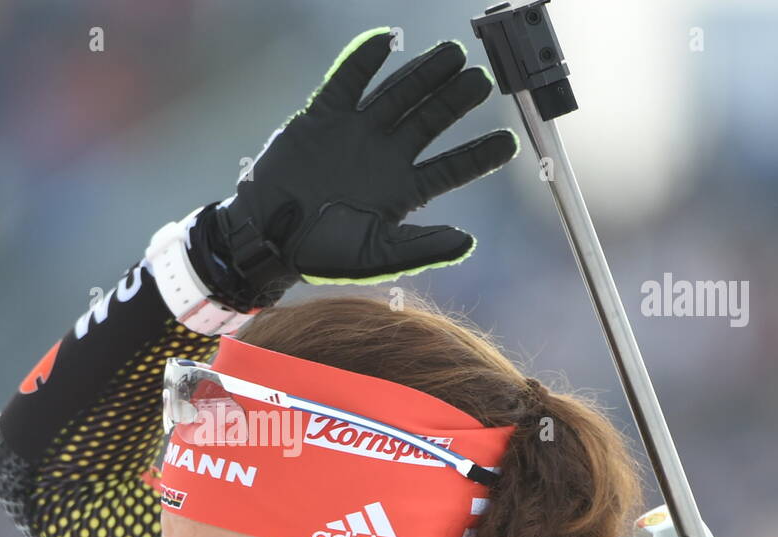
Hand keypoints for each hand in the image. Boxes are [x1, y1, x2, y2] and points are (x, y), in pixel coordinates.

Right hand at [196, 26, 518, 310]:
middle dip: (456, 100)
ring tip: (452, 55)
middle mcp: (385, 156)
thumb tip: (468, 243)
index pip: (451, 168)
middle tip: (482, 81)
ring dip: (424, 74)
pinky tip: (386, 39)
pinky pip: (346, 82)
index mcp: (402, 190)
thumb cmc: (321, 253)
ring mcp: (356, 133)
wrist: (268, 237)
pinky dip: (363, 60)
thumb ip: (421, 248)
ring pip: (398, 94)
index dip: (480, 154)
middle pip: (431, 120)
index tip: (510, 142)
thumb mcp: (376, 255)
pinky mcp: (323, 117)